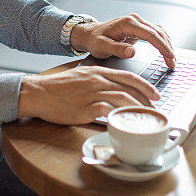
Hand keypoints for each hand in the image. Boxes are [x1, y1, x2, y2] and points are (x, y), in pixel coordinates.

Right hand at [17, 66, 160, 123]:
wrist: (39, 92)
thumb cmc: (58, 87)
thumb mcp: (81, 76)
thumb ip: (98, 81)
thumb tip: (112, 90)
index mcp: (97, 72)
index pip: (128, 76)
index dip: (145, 85)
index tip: (155, 93)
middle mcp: (97, 81)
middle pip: (129, 87)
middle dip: (146, 98)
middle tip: (155, 107)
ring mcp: (92, 94)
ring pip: (123, 99)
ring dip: (137, 109)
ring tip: (144, 117)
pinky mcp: (85, 108)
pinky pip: (108, 112)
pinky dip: (120, 117)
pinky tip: (126, 123)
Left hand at [70, 13, 174, 67]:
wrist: (90, 34)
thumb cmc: (94, 40)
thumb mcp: (102, 47)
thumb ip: (117, 49)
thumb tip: (132, 52)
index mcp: (127, 23)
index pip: (150, 34)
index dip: (162, 46)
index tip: (170, 57)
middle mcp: (135, 20)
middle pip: (158, 32)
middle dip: (167, 47)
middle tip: (173, 63)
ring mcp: (137, 22)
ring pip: (159, 31)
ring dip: (167, 44)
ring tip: (172, 60)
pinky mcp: (139, 28)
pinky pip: (155, 33)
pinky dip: (162, 41)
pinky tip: (166, 51)